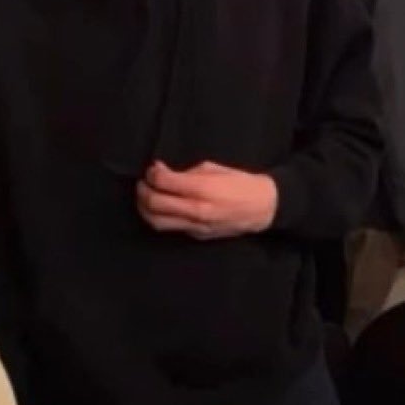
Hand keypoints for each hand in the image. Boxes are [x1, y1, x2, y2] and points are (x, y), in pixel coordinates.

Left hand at [136, 161, 277, 239]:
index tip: (153, 168)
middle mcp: (196, 210)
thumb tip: (163, 172)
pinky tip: (160, 207)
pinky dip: (159, 217)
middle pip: (154, 204)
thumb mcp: (213, 168)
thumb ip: (186, 173)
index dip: (152, 174)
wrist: (261, 208)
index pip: (163, 182)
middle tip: (143, 183)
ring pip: (157, 222)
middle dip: (143, 191)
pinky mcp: (196, 236)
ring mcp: (195, 226)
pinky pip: (170, 228)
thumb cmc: (239, 183)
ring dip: (144, 208)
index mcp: (201, 189)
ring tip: (145, 196)